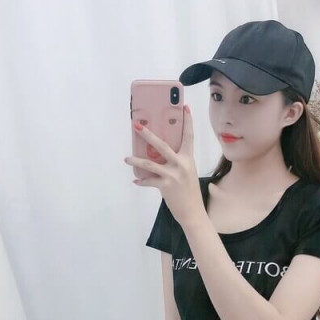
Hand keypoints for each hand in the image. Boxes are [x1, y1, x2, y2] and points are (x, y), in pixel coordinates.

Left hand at [125, 105, 204, 228]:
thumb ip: (177, 161)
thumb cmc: (189, 191)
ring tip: (126, 159)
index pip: (188, 136)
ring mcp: (173, 175)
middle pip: (162, 145)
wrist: (193, 211)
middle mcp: (181, 164)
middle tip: (136, 125)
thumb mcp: (187, 172)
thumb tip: (158, 153)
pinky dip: (141, 181)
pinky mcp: (165, 186)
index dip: (187, 121)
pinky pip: (149, 181)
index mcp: (189, 158)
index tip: (184, 107)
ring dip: (136, 160)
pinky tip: (136, 180)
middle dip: (147, 134)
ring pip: (150, 164)